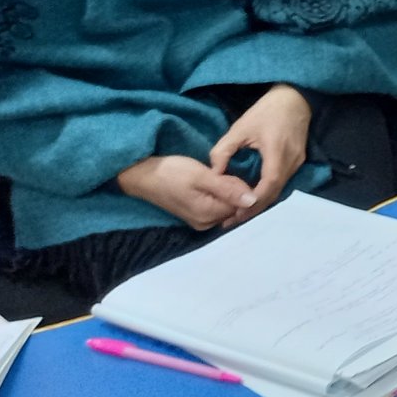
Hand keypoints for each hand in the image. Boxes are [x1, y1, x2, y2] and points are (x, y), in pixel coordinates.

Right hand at [118, 155, 257, 231]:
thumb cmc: (171, 172)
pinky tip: (211, 183)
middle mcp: (207, 224)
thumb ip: (228, 189)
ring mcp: (201, 221)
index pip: (242, 205)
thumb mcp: (202, 176)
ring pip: (228, 206)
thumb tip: (254, 201)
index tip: (225, 173)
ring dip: (227, 191)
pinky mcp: (197, 215)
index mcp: (209, 216)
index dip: (240, 186)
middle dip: (234, 189)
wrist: (142, 175)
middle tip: (218, 174)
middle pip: (236, 207)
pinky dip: (219, 194)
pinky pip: (218, 206)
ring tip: (213, 177)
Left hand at [206, 83, 312, 227]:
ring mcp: (298, 162)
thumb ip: (224, 150)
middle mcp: (291, 161)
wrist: (294, 98)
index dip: (253, 201)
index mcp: (276, 152)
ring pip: (279, 190)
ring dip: (261, 202)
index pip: (268, 185)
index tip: (236, 213)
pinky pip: (283, 182)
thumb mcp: (240, 128)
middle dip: (254, 208)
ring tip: (240, 212)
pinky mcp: (298, 161)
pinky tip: (254, 196)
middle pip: (274, 193)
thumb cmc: (266, 110)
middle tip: (233, 220)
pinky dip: (268, 192)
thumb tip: (213, 173)